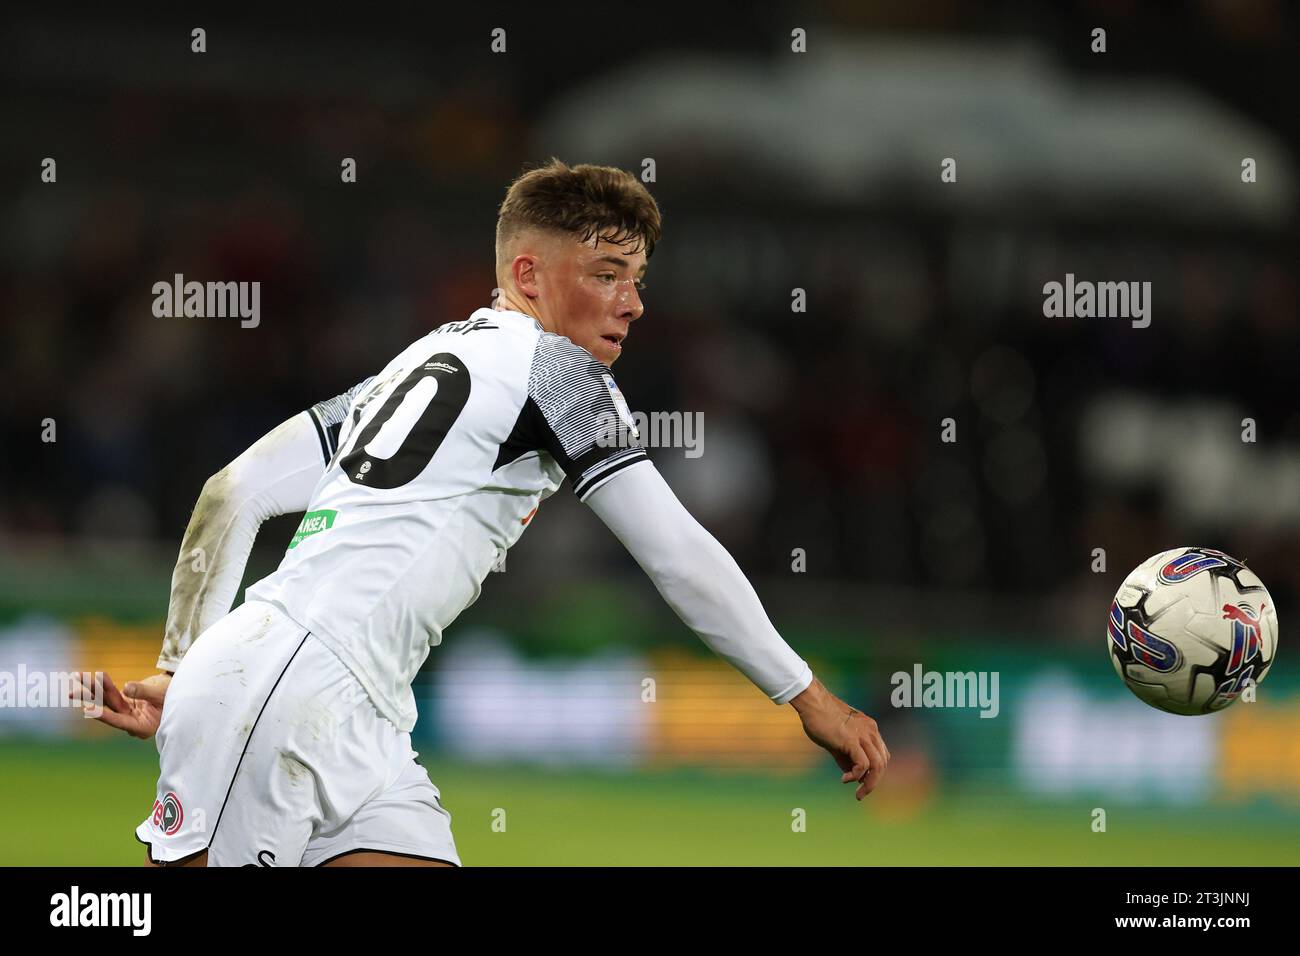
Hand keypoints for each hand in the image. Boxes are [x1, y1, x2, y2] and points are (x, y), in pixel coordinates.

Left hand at [70, 671, 171, 738]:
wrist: (181, 692)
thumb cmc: (176, 696)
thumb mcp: (163, 695)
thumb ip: (144, 692)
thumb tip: (126, 687)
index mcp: (142, 726)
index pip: (120, 721)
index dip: (104, 715)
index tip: (88, 709)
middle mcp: (131, 722)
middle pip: (108, 709)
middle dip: (91, 698)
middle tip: (73, 691)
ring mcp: (127, 712)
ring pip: (106, 700)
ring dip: (92, 688)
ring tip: (77, 677)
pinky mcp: (126, 703)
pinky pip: (111, 694)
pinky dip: (101, 685)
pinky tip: (88, 678)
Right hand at [791, 677, 889, 799]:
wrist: (812, 703)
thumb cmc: (820, 718)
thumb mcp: (837, 739)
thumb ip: (845, 756)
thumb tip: (850, 774)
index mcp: (869, 728)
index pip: (882, 754)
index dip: (875, 771)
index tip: (862, 781)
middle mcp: (871, 731)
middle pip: (883, 762)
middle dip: (874, 782)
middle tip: (861, 794)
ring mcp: (863, 735)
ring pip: (878, 765)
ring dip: (869, 783)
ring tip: (858, 793)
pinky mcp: (852, 740)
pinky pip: (863, 764)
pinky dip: (856, 775)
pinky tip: (845, 779)